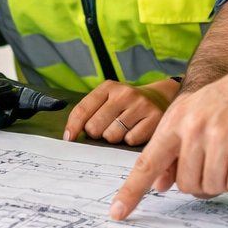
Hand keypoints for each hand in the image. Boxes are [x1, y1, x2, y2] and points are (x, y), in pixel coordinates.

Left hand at [63, 79, 177, 145]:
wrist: (159, 97)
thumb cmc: (126, 104)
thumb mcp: (107, 99)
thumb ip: (89, 112)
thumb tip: (69, 136)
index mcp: (108, 87)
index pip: (82, 110)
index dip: (73, 127)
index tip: (69, 139)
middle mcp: (124, 94)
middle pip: (95, 127)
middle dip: (97, 133)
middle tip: (106, 128)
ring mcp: (140, 105)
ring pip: (112, 136)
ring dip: (114, 137)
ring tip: (122, 129)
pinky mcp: (155, 118)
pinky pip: (131, 140)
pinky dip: (130, 140)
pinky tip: (135, 131)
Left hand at [109, 51, 227, 218]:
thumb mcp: (198, 113)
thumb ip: (176, 147)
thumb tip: (159, 183)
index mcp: (177, 120)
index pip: (147, 162)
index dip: (131, 191)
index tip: (117, 212)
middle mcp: (195, 129)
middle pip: (187, 185)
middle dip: (205, 180)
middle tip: (224, 159)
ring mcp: (221, 138)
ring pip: (214, 187)